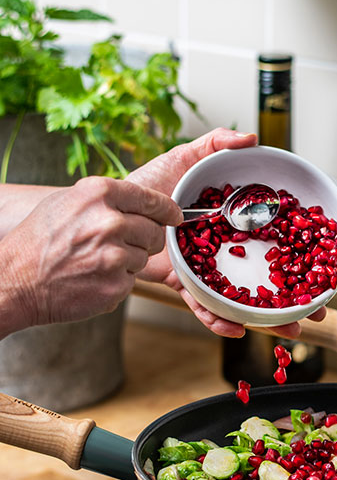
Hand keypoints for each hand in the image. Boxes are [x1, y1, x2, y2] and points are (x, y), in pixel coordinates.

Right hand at [2, 177, 180, 336]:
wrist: (17, 280)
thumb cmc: (39, 240)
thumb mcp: (69, 202)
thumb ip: (108, 200)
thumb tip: (146, 204)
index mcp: (99, 194)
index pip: (152, 200)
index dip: (167, 210)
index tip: (175, 215)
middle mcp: (111, 222)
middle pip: (154, 232)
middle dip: (144, 239)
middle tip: (119, 244)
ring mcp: (116, 256)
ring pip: (144, 257)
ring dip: (128, 261)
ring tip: (96, 260)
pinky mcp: (117, 285)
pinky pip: (132, 280)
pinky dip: (117, 281)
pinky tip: (93, 277)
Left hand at [131, 128, 326, 338]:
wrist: (113, 208)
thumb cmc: (148, 183)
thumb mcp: (185, 157)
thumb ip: (216, 143)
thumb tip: (251, 137)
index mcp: (234, 226)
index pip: (275, 244)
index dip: (300, 260)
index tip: (324, 275)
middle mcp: (226, 252)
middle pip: (267, 279)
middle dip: (294, 301)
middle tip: (316, 314)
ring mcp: (207, 270)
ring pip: (242, 299)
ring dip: (267, 319)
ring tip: (288, 331)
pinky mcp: (185, 283)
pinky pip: (204, 306)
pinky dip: (219, 320)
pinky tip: (236, 329)